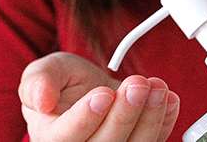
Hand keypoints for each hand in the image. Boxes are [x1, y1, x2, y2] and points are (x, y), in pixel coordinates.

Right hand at [19, 52, 179, 141]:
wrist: (89, 90)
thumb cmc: (63, 83)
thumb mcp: (45, 70)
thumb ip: (39, 81)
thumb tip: (40, 99)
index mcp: (51, 136)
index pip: (67, 137)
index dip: (87, 117)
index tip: (104, 93)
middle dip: (125, 114)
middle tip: (137, 84)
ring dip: (150, 118)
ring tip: (156, 88)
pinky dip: (164, 122)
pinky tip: (168, 99)